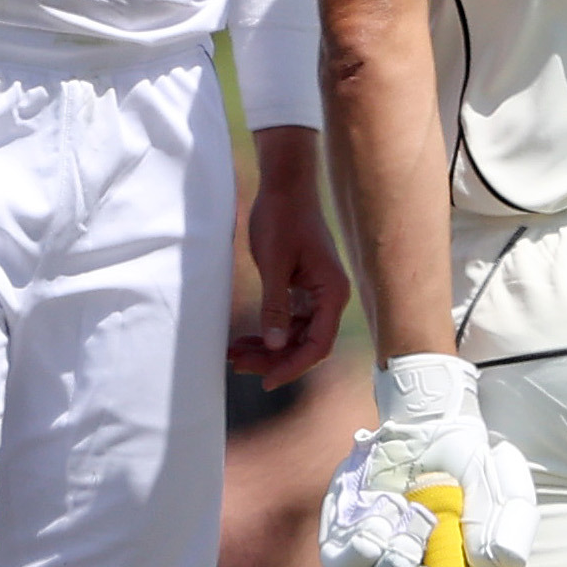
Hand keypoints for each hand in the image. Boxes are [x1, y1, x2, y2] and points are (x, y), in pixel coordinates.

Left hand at [231, 132, 347, 382]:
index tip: (265, 381)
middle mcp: (330, 297)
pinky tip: (244, 339)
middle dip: (274, 359)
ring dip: (268, 348)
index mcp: (332, 292)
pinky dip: (268, 330)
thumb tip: (276, 346)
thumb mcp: (274, 263)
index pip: (318, 345)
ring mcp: (317, 293)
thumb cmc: (281, 218)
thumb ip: (275, 305)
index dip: (292, 367)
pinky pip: (288, 320)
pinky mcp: (303, 287)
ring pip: (295, 335)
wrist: (284, 186)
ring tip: (235, 355)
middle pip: (306, 344)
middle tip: (238, 365)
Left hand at [315, 356, 538, 566]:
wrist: (431, 425)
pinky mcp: (341, 537)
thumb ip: (510, 525)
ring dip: (397, 560)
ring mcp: (371, 562)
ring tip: (418, 519)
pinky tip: (388, 513)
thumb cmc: (472, 467)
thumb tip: (500, 563)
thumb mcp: (505, 491)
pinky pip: (341, 563)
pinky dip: (367, 544)